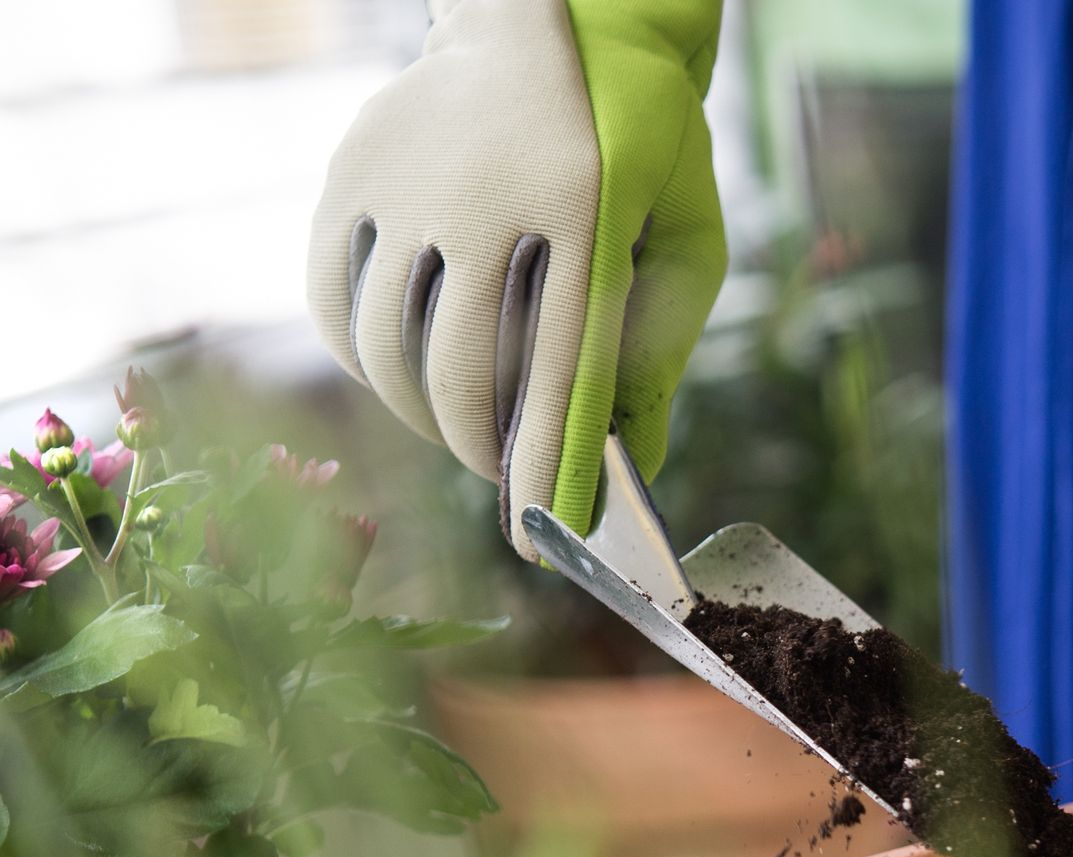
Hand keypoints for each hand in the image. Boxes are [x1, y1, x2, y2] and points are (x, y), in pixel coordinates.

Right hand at [308, 0, 726, 558]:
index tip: (545, 535)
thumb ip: (664, 343)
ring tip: (462, 431)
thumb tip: (640, 459)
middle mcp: (481, 195)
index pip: (559, 370)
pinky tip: (401, 378)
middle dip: (484, 453)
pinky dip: (363, 362)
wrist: (549, 15)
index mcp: (582, 206)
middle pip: (459, 375)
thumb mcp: (684, 229)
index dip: (548, 465)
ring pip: (388, 350)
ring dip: (422, 417)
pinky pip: (335, 302)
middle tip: (507, 481)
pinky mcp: (349, 172)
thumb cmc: (639, 140)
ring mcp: (402, 181)